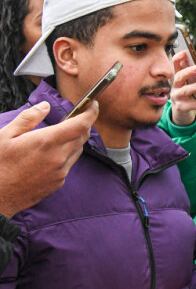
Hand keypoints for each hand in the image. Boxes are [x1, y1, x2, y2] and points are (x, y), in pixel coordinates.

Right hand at [0, 101, 97, 217]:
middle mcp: (58, 157)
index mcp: (47, 142)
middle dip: (82, 124)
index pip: (81, 124)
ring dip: (74, 140)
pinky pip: (69, 164)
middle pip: (82, 136)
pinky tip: (51, 155)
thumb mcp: (5, 136)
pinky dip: (66, 155)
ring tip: (59, 136)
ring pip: (77, 150)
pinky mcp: (58, 183)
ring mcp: (60, 172)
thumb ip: (28, 118)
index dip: (91, 113)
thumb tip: (45, 106)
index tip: (93, 105)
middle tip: (73, 118)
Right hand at [170, 51, 195, 125]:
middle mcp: (175, 87)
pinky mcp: (182, 108)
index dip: (178, 59)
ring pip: (186, 91)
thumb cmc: (188, 94)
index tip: (184, 52)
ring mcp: (177, 98)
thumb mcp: (188, 84)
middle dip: (188, 72)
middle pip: (179, 77)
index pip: (175, 66)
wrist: (181, 113)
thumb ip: (191, 75)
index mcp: (177, 79)